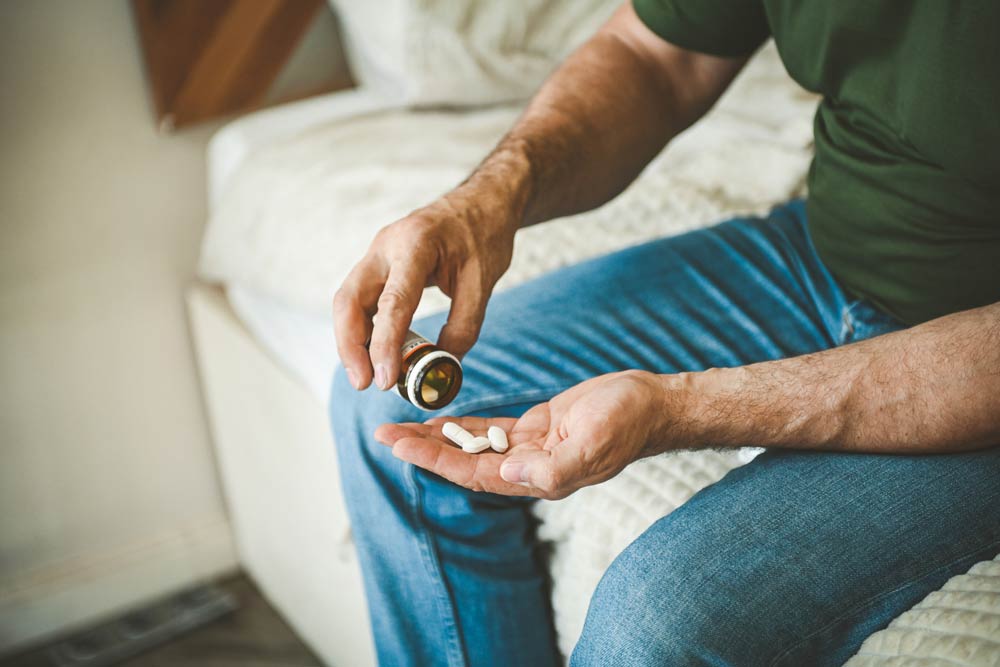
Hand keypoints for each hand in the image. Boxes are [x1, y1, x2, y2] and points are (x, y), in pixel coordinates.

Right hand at [334, 187, 516, 391]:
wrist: (481, 201)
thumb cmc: (483, 234)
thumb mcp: (484, 281)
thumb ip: (464, 325)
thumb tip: (443, 365)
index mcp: (415, 244)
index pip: (393, 301)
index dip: (385, 344)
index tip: (385, 379)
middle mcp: (386, 247)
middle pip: (349, 300)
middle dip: (350, 345)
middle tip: (363, 384)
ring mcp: (378, 255)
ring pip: (349, 301)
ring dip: (352, 341)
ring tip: (367, 378)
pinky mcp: (379, 266)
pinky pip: (361, 300)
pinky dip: (363, 329)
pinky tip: (373, 355)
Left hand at [376, 370, 674, 498]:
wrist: (652, 405)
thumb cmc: (628, 423)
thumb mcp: (594, 443)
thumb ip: (553, 467)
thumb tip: (507, 475)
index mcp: (539, 478)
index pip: (474, 474)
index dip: (435, 461)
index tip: (400, 446)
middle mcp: (528, 469)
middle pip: (464, 462)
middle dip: (423, 450)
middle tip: (384, 434)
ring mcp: (530, 450)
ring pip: (473, 446)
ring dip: (437, 438)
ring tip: (400, 427)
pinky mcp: (535, 429)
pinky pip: (491, 428)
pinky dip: (464, 424)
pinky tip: (441, 419)